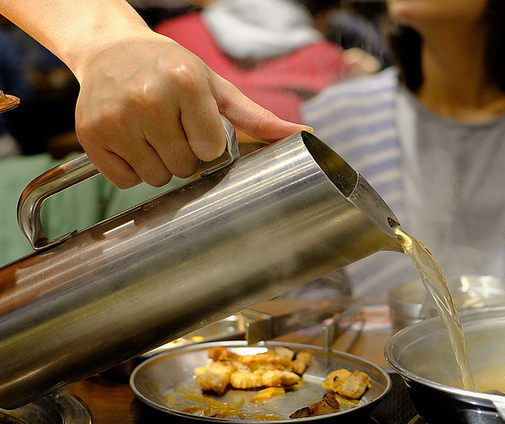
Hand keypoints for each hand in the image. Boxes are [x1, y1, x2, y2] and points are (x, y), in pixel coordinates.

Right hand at [74, 34, 307, 187]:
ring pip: (156, 178)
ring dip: (160, 164)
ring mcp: (114, 118)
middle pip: (184, 167)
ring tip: (152, 133)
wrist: (110, 51)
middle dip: (185, 154)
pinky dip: (131, 169)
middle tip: (173, 128)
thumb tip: (305, 135)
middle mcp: (147, 98)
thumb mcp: (217, 88)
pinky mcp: (89, 136)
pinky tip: (131, 140)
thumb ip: (258, 118)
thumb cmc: (172, 70)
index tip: (197, 124)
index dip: (207, 143)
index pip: (211, 150)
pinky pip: (125, 181)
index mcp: (185, 82)